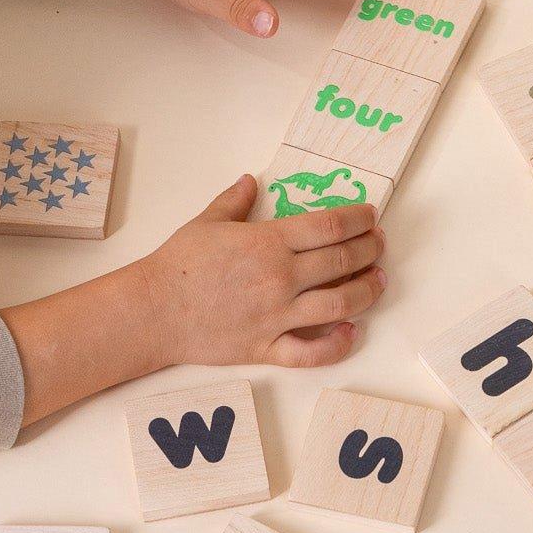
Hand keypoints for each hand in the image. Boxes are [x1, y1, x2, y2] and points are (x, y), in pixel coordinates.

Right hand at [137, 176, 385, 366]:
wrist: (153, 310)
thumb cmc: (178, 265)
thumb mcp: (206, 221)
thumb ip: (235, 200)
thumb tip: (250, 180)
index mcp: (268, 242)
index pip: (330, 226)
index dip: (358, 219)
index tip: (369, 216)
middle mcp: (280, 278)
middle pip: (343, 261)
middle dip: (370, 250)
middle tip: (379, 244)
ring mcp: (277, 316)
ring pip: (340, 305)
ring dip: (368, 291)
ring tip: (378, 281)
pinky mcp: (266, 347)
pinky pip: (312, 352)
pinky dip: (338, 345)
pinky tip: (352, 332)